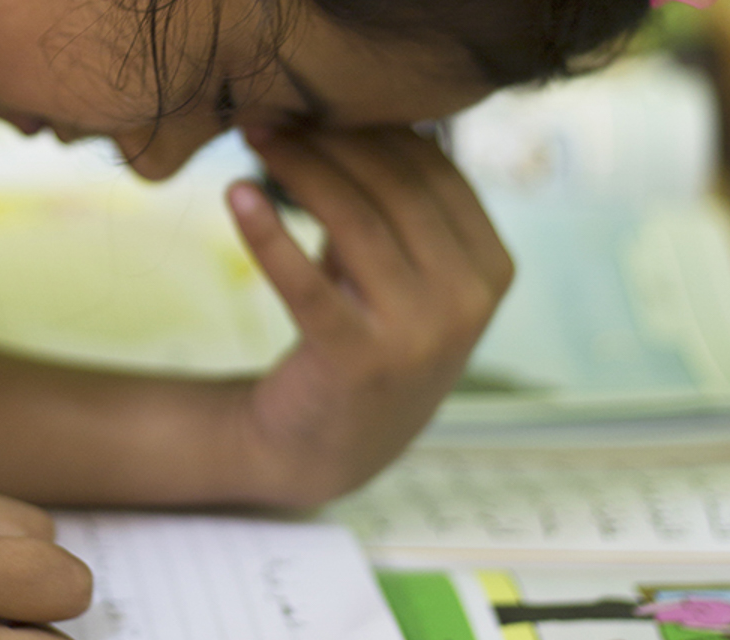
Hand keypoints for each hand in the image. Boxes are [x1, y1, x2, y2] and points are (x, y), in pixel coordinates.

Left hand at [226, 126, 512, 504]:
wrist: (327, 447)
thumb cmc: (363, 342)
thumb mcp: (403, 276)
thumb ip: (397, 209)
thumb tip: (354, 115)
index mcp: (492, 270)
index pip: (435, 175)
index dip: (374, 129)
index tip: (319, 102)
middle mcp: (467, 302)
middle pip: (396, 189)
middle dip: (331, 140)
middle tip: (275, 113)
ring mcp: (418, 336)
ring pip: (356, 222)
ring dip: (298, 169)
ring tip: (255, 137)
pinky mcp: (356, 362)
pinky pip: (306, 283)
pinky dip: (268, 235)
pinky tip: (236, 196)